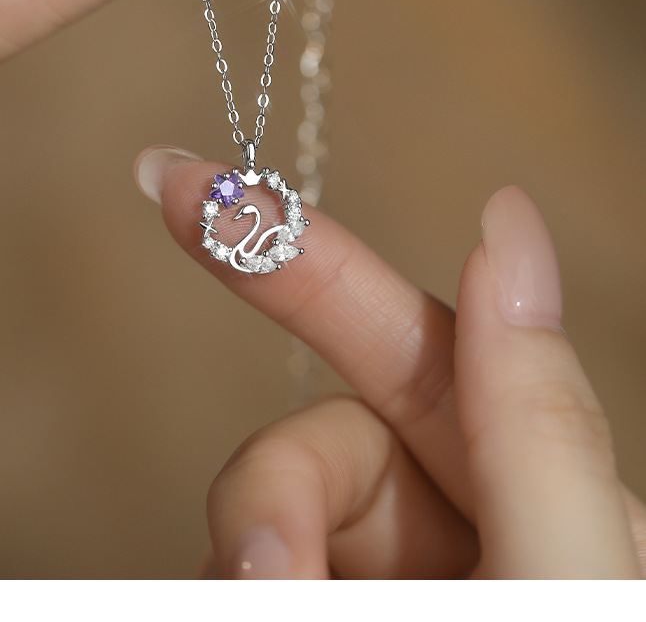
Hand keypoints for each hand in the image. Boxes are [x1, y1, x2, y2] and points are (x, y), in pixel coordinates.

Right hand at [134, 146, 645, 577]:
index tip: (197, 182)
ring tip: (279, 604)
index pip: (404, 337)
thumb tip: (506, 220)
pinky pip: (227, 564)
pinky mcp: (294, 585)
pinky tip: (267, 604)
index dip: (298, 255)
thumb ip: (537, 420)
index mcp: (520, 479)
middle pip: (317, 442)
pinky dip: (235, 582)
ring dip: (253, 563)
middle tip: (263, 576)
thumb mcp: (565, 571)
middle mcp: (438, 515)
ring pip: (257, 511)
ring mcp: (361, 564)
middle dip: (274, 494)